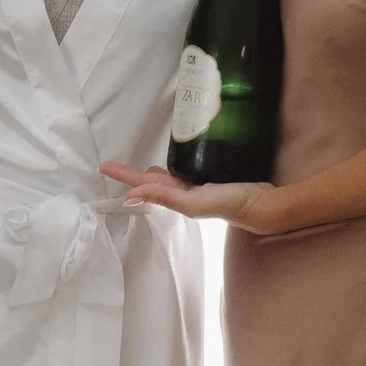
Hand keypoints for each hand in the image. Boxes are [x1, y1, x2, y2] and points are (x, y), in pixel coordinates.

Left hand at [102, 160, 281, 230]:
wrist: (262, 205)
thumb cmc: (228, 204)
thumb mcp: (193, 202)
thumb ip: (164, 197)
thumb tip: (130, 195)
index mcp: (176, 197)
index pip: (143, 184)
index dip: (124, 175)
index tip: (103, 166)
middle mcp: (183, 192)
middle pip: (153, 181)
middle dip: (135, 175)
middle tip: (117, 165)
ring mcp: (197, 186)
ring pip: (169, 177)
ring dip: (155, 172)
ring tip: (145, 165)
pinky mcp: (211, 178)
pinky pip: (187, 171)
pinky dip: (178, 166)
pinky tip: (179, 160)